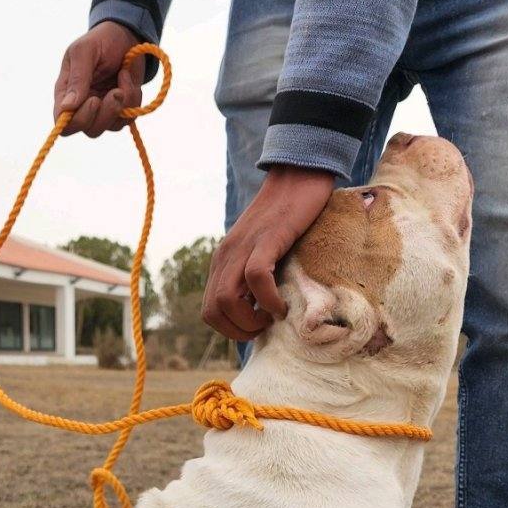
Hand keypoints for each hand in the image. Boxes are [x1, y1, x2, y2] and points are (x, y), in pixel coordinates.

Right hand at [53, 21, 145, 137]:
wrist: (127, 35)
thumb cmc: (101, 40)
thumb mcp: (85, 51)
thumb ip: (77, 78)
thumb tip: (67, 107)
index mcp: (66, 92)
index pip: (64, 123)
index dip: (79, 119)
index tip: (95, 100)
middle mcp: (82, 106)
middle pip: (89, 130)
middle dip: (106, 113)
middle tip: (116, 91)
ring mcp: (102, 110)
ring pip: (110, 127)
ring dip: (123, 103)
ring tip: (123, 77)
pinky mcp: (120, 110)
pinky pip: (127, 119)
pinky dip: (133, 100)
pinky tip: (128, 80)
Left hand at [202, 165, 334, 342]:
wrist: (298, 176)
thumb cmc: (288, 220)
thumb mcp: (263, 253)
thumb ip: (254, 278)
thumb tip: (261, 312)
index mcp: (222, 262)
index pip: (209, 312)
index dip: (231, 330)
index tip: (258, 327)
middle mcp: (226, 256)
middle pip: (212, 312)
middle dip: (238, 331)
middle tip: (265, 327)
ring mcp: (243, 247)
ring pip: (227, 300)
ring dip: (251, 321)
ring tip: (273, 317)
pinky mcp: (266, 238)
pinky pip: (255, 277)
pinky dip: (268, 299)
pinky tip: (282, 303)